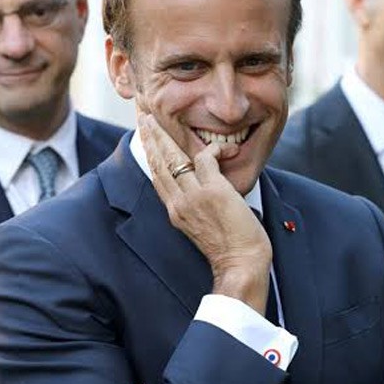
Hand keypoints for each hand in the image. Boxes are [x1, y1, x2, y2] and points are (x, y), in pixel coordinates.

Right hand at [137, 109, 271, 314]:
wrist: (240, 264)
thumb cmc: (230, 248)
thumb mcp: (203, 226)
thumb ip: (197, 206)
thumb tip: (202, 189)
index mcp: (175, 212)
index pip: (158, 178)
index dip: (151, 156)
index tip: (146, 139)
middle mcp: (179, 203)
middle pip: (158, 164)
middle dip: (150, 139)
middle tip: (144, 119)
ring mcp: (194, 197)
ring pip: (174, 158)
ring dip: (166, 136)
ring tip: (159, 121)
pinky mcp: (214, 191)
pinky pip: (206, 159)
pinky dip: (213, 150)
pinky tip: (220, 148)